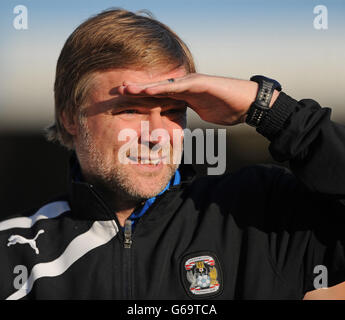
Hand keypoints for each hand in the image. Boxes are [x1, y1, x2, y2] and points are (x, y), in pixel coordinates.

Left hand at [118, 73, 276, 125]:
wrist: (246, 104)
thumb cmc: (226, 109)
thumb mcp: (201, 115)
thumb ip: (189, 115)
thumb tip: (179, 127)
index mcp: (183, 96)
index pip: (158, 97)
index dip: (141, 99)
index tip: (124, 103)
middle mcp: (184, 87)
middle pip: (156, 88)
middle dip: (137, 90)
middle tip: (117, 91)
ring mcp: (190, 83)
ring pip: (163, 85)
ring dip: (144, 87)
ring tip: (126, 88)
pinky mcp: (199, 83)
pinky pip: (178, 86)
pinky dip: (163, 88)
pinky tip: (148, 90)